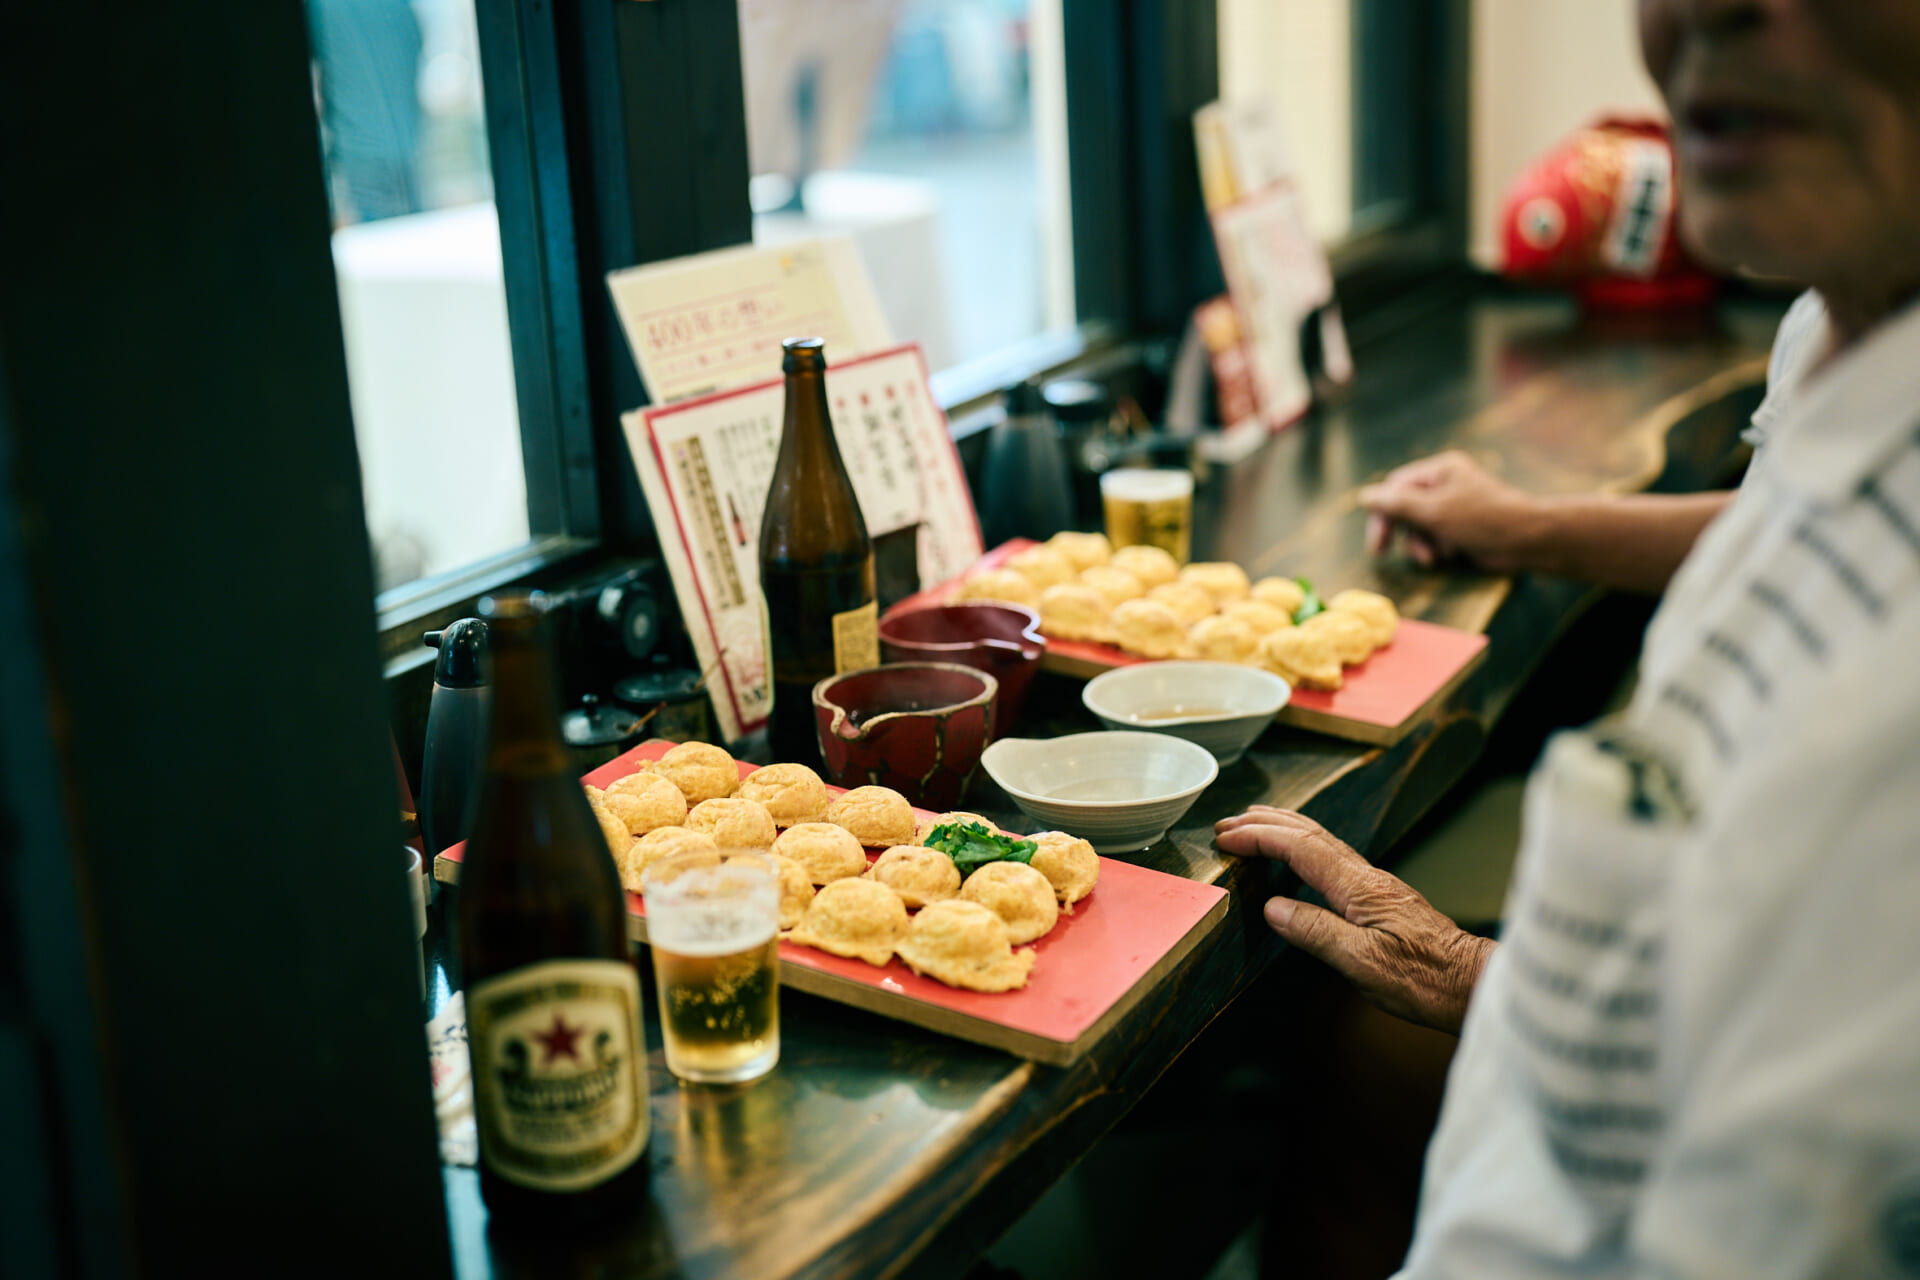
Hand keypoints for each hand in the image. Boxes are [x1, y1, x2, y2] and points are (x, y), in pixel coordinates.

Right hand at [1215, 806, 1493, 1033]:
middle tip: (1228, 823)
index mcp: (1358, 887)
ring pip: (1322, 840)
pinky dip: (1303, 846)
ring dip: (1284, 828)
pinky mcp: (1381, 896)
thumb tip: (1273, 908)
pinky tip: (1297, 857)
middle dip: (1265, 823)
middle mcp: (1366, 876)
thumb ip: (1316, 932)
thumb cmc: (1423, 979)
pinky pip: (1332, 857)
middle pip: (1309, 834)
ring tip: (1255, 824)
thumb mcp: (1363, 963)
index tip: (1226, 838)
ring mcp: (1375, 884)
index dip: (1259, 838)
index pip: (1299, 848)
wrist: (1468, 983)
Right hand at [1359, 450, 1545, 572]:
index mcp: (1440, 470)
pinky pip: (1434, 536)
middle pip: (1405, 507)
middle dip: (1402, 530)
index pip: (1397, 486)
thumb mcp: (1434, 510)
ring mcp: (1453, 506)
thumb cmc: (1482, 519)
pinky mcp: (1460, 528)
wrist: (1527, 540)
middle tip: (1381, 551)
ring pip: (1418, 526)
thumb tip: (1364, 496)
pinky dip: (1436, 548)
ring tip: (1434, 556)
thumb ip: (1397, 504)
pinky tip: (1449, 555)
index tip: (1376, 539)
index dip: (1382, 511)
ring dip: (1421, 543)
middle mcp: (1445, 484)